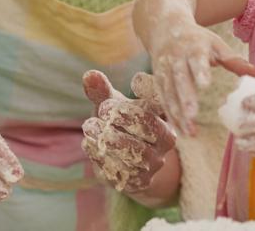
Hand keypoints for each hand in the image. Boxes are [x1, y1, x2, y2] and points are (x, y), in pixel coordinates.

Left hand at [81, 71, 175, 195]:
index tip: (109, 100)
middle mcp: (165, 140)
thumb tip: (89, 75)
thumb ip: (102, 91)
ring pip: (135, 151)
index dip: (135, 102)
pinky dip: (103, 156)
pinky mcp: (141, 180)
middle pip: (149, 128)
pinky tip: (89, 145)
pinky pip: (124, 169)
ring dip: (110, 138)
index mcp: (164, 116)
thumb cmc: (120, 125)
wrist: (126, 161)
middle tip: (100, 111)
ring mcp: (154, 162)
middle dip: (123, 119)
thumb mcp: (113, 105)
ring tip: (89, 127)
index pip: (157, 107)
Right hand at [148, 16, 254, 136]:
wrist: (165, 28)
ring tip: (188, 130)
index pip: (196, 59)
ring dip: (177, 112)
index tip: (205, 85)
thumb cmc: (197, 39)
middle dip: (185, 98)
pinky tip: (178, 129)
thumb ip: (232, 59)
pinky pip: (162, 98)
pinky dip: (169, 114)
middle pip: (179, 79)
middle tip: (193, 116)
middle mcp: (176, 58)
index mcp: (193, 47)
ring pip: (169, 91)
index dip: (200, 71)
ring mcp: (164, 69)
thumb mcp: (215, 43)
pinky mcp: (157, 79)